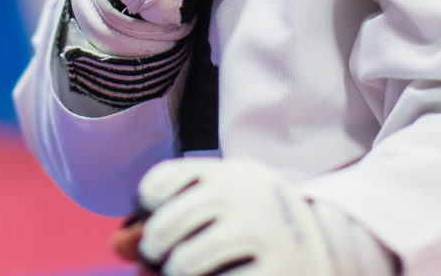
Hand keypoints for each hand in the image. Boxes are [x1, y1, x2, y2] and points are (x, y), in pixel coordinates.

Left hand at [135, 158, 334, 275]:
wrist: (322, 245)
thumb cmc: (252, 224)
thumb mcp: (220, 205)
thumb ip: (171, 214)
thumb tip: (118, 246)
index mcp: (226, 174)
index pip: (161, 184)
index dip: (150, 201)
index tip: (158, 210)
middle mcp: (244, 198)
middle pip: (167, 225)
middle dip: (155, 247)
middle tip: (162, 255)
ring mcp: (262, 235)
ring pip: (186, 264)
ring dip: (179, 272)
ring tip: (189, 269)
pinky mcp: (275, 271)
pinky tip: (226, 275)